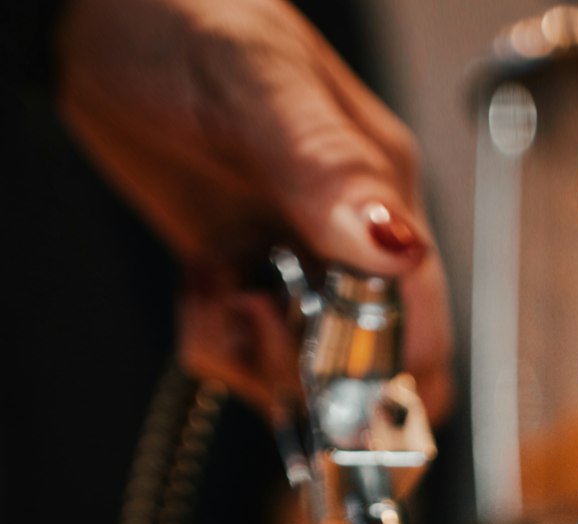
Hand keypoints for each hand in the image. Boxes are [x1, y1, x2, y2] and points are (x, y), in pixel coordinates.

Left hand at [54, 0, 453, 421]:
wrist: (98, 16)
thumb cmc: (183, 19)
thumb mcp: (258, 84)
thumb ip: (329, 170)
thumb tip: (400, 250)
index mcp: (384, 193)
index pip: (420, 322)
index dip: (382, 368)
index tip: (325, 372)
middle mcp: (353, 240)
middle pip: (372, 366)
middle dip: (311, 374)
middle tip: (251, 319)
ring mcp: (300, 264)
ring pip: (308, 372)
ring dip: (254, 360)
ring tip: (215, 295)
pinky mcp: (248, 278)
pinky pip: (250, 354)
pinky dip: (219, 346)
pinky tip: (200, 289)